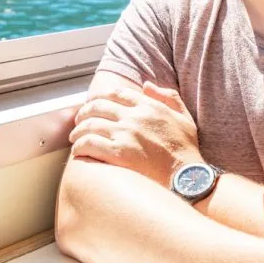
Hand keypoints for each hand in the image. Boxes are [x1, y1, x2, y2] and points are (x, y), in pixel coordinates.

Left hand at [68, 82, 200, 185]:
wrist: (188, 178)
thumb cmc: (186, 150)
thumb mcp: (184, 116)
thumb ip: (167, 96)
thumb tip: (146, 85)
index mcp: (148, 106)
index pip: (117, 93)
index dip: (100, 97)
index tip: (93, 104)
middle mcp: (134, 117)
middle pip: (98, 107)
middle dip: (84, 112)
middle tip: (79, 121)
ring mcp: (125, 134)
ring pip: (90, 125)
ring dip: (78, 130)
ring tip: (75, 138)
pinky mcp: (119, 154)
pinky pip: (89, 144)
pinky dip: (80, 146)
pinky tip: (78, 151)